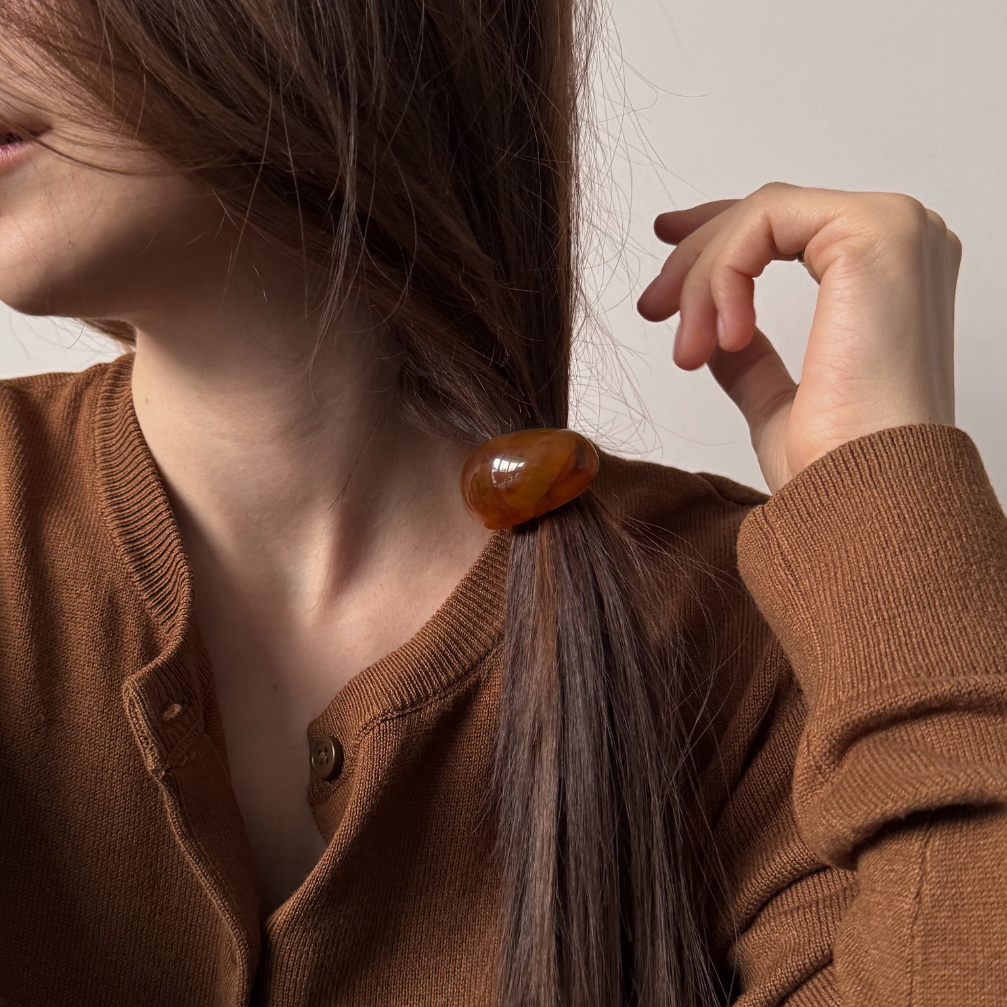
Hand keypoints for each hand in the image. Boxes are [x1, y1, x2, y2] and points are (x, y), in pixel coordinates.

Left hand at [636, 182, 960, 493]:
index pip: (791, 226)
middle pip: (769, 215)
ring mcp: (895, 231)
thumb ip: (751, 358)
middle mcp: (902, 243)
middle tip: (653, 308)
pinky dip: (725, 274)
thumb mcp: (777, 401)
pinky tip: (724, 338)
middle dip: (696, 260)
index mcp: (889, 278)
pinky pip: (766, 222)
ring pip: (760, 217)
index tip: (664, 252)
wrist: (866, 498)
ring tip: (689, 352)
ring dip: (704, 282)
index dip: (720, 235)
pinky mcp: (877, 232)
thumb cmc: (836, 467)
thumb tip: (715, 329)